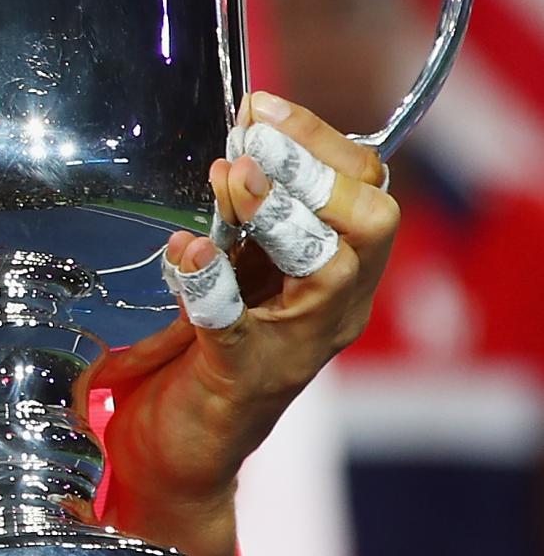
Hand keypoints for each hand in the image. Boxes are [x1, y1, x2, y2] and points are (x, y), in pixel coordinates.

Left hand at [96, 91, 397, 555]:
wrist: (184, 451)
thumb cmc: (212, 347)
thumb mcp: (237, 266)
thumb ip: (244, 214)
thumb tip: (239, 143)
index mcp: (340, 272)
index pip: (367, 186)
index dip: (320, 138)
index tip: (261, 105)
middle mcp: (334, 308)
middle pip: (371, 221)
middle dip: (314, 166)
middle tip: (254, 138)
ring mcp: (295, 346)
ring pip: (328, 269)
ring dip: (279, 214)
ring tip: (231, 177)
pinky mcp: (242, 378)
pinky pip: (236, 326)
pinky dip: (211, 282)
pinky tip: (185, 248)